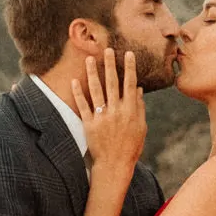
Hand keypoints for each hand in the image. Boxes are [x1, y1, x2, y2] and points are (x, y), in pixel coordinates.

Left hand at [73, 48, 145, 178]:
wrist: (115, 165)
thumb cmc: (131, 147)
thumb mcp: (141, 128)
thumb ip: (139, 107)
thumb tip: (138, 89)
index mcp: (131, 111)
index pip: (130, 84)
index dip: (130, 68)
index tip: (128, 54)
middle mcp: (117, 111)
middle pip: (113, 83)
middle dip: (110, 65)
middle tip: (107, 49)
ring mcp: (102, 117)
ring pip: (97, 90)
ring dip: (93, 73)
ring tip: (90, 59)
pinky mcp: (89, 124)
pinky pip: (83, 105)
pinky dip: (78, 93)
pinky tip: (75, 80)